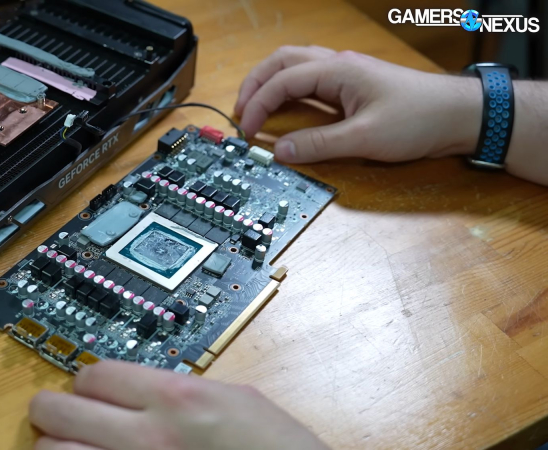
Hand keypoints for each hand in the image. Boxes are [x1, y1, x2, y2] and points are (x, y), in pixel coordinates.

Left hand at [29, 360, 327, 449]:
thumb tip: (142, 388)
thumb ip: (183, 390)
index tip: (91, 390)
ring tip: (70, 449)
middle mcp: (148, 438)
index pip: (95, 375)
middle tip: (61, 416)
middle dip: (55, 411)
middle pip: (58, 411)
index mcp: (178, 400)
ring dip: (56, 448)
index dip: (88, 382)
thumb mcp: (238, 402)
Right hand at [235, 46, 481, 163]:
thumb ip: (318, 145)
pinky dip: (289, 89)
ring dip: (270, 83)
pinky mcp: (354, 85)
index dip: (257, 105)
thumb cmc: (419, 120)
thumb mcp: (364, 139)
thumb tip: (282, 151)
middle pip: (281, 61)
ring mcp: (346, 72)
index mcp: (336, 71)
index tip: (247, 131)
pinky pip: (310, 78)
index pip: (282, 81)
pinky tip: (287, 106)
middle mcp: (338, 65)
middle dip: (255, 84)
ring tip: (255, 106)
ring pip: (295, 65)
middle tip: (239, 111)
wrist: (459, 115)